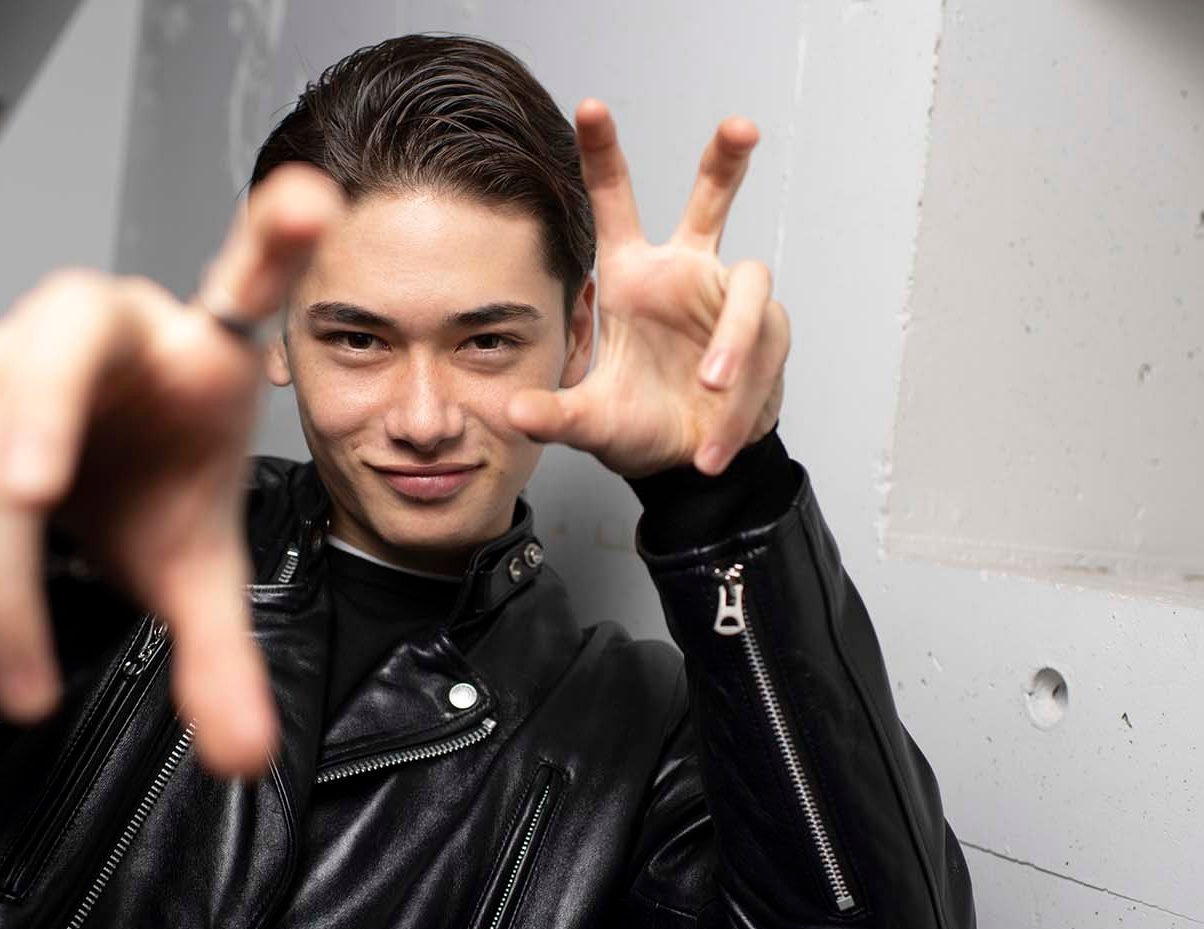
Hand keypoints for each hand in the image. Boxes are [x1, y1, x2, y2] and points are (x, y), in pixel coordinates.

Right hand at [0, 163, 341, 779]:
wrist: (89, 475)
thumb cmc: (150, 483)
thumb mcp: (198, 565)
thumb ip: (225, 655)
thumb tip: (247, 762)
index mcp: (198, 346)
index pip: (243, 278)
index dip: (273, 237)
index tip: (312, 202)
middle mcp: (109, 331)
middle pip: (60, 338)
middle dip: (37, 405)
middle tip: (28, 490)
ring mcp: (26, 352)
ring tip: (24, 646)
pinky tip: (13, 656)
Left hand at [507, 100, 789, 477]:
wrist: (689, 468)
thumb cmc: (638, 426)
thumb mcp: (589, 423)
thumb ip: (555, 415)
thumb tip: (514, 413)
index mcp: (634, 277)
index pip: (616, 205)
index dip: (603, 155)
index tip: (589, 106)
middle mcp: (685, 275)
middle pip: (711, 201)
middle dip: (727, 161)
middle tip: (741, 127)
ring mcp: (730, 302)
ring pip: (753, 292)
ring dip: (734, 342)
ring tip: (709, 387)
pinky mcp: (768, 336)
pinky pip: (765, 353)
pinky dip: (740, 402)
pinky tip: (713, 443)